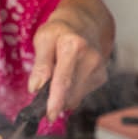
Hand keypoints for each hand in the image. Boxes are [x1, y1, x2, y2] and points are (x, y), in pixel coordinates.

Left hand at [29, 0, 114, 118]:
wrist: (84, 23)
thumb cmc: (60, 31)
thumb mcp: (43, 38)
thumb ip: (40, 64)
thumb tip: (35, 88)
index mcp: (74, 46)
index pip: (63, 79)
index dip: (55, 100)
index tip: (49, 115)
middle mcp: (91, 58)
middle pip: (69, 92)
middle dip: (53, 98)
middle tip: (42, 90)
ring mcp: (99, 69)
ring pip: (75, 97)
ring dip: (62, 95)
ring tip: (57, 75)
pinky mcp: (102, 77)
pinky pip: (81, 95)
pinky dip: (71, 91)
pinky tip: (70, 75)